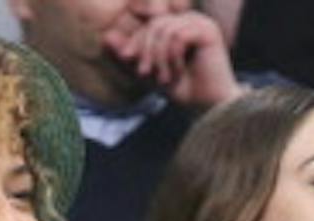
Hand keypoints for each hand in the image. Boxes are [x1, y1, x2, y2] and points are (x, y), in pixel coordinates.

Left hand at [108, 8, 238, 108]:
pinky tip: (177, 72)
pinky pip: (178, 36)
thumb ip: (128, 57)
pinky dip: (172, 58)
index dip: (135, 40)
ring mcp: (200, 23)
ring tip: (163, 78)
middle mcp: (190, 20)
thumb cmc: (183, 91)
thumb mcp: (148, 73)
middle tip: (144, 74)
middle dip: (145, 50)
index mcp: (177, 25)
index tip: (126, 59)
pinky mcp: (208, 31)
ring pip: (164, 29)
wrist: (207, 107)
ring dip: (158, 57)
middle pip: (155, 25)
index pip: (149, 24)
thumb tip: (105, 37)